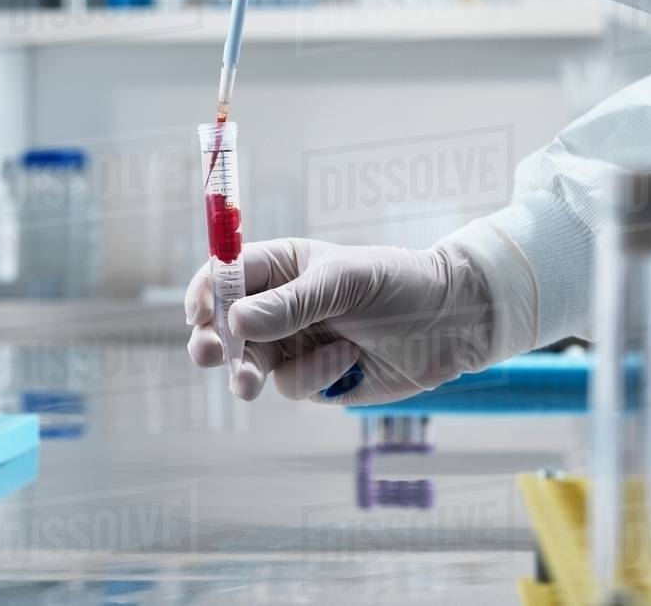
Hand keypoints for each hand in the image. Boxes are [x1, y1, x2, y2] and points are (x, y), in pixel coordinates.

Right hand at [185, 237, 511, 403]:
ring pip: (249, 363)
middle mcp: (279, 305)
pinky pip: (291, 385)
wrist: (449, 325)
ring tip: (247, 382)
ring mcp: (293, 345)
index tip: (201, 313)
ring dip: (248, 371)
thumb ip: (290, 303)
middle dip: (212, 341)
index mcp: (281, 266)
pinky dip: (316, 376)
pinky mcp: (313, 379)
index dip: (206, 293)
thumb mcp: (344, 283)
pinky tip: (349, 361)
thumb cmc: (398, 285)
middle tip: (209, 354)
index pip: (226, 276)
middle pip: (224, 326)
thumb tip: (235, 321)